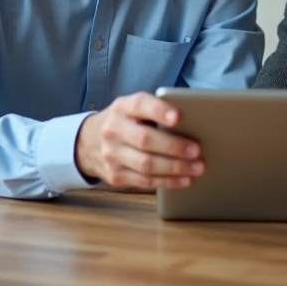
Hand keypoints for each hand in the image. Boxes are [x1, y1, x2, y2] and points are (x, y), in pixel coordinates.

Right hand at [74, 92, 203, 189]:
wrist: (89, 142)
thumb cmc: (125, 122)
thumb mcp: (133, 108)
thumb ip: (155, 111)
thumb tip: (193, 122)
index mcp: (122, 107)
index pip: (140, 104)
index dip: (159, 110)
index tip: (179, 117)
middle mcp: (113, 129)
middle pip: (145, 140)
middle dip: (174, 146)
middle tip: (197, 150)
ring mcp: (111, 155)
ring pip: (146, 164)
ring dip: (175, 168)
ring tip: (197, 167)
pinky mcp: (115, 175)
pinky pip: (144, 181)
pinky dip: (167, 182)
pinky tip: (184, 179)